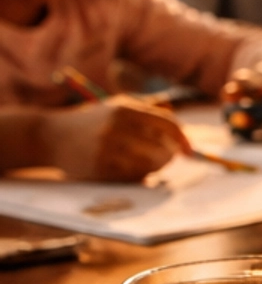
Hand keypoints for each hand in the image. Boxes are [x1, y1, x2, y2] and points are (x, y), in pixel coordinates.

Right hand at [39, 98, 192, 180]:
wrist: (51, 137)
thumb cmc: (91, 122)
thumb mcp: (116, 106)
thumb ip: (148, 110)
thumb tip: (179, 126)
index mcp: (125, 108)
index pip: (167, 123)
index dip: (182, 139)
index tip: (188, 151)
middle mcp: (117, 127)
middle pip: (163, 147)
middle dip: (169, 156)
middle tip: (166, 160)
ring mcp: (108, 148)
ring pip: (151, 165)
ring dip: (155, 169)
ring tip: (148, 166)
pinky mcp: (100, 168)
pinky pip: (133, 177)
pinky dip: (139, 177)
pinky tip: (133, 172)